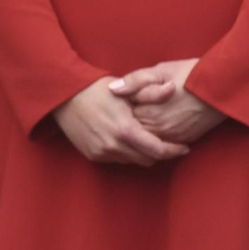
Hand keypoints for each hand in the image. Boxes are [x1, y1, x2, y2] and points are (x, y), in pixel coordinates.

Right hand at [52, 77, 190, 166]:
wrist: (63, 95)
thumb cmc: (96, 89)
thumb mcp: (126, 88)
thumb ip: (152, 92)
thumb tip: (173, 89)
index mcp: (126, 130)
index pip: (159, 151)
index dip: (175, 151)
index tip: (185, 147)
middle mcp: (114, 146)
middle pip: (148, 160)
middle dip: (160, 153)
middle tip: (167, 143)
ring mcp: (102, 153)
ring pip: (133, 161)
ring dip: (142, 153)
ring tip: (147, 140)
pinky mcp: (93, 155)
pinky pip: (117, 159)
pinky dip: (126, 152)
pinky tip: (128, 140)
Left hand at [115, 58, 226, 144]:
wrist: (221, 87)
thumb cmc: (190, 74)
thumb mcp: (159, 70)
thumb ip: (134, 80)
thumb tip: (112, 89)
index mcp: (148, 110)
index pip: (123, 116)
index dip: (119, 109)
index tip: (118, 103)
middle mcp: (158, 128)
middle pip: (133, 132)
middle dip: (127, 124)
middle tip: (125, 114)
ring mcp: (171, 137)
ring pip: (148, 141)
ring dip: (141, 134)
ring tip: (141, 121)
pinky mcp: (184, 141)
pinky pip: (164, 145)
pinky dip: (157, 138)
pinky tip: (158, 127)